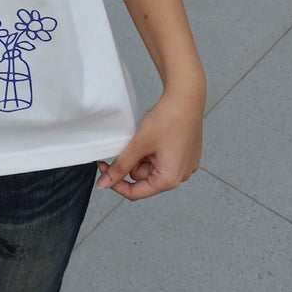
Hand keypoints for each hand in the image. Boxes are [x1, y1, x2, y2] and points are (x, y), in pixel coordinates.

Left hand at [95, 86, 203, 200]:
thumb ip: (120, 166)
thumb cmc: (167, 120)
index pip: (136, 193)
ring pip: (152, 168)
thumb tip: (105, 184)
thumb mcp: (138, 145)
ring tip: (146, 137)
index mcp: (170, 179)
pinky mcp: (187, 154)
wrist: (186, 97)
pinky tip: (155, 136)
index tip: (104, 169)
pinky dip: (154, 151)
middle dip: (133, 163)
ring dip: (143, 156)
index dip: (116, 183)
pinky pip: (163, 159)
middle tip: (131, 143)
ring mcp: (186, 165)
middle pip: (144, 179)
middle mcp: (181, 176)